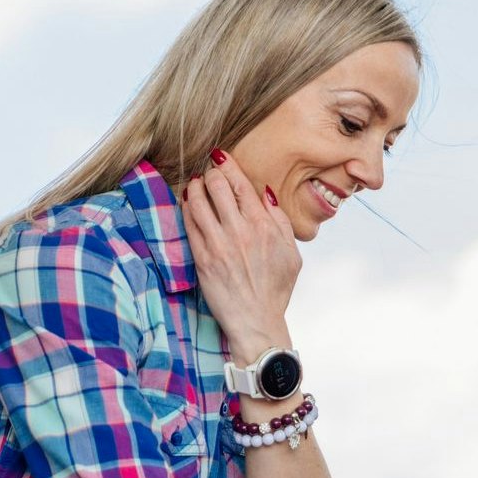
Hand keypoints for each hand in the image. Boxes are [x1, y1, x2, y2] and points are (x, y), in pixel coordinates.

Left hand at [180, 151, 300, 360]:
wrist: (256, 321)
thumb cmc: (275, 290)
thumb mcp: (292, 254)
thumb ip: (280, 221)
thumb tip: (265, 194)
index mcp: (264, 226)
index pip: (241, 184)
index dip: (228, 165)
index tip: (220, 156)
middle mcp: (240, 231)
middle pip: (217, 186)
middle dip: (210, 172)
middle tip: (207, 170)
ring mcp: (219, 244)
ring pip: (199, 202)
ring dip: (194, 187)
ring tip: (195, 182)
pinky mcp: (202, 258)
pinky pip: (189, 224)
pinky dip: (186, 208)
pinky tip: (187, 202)